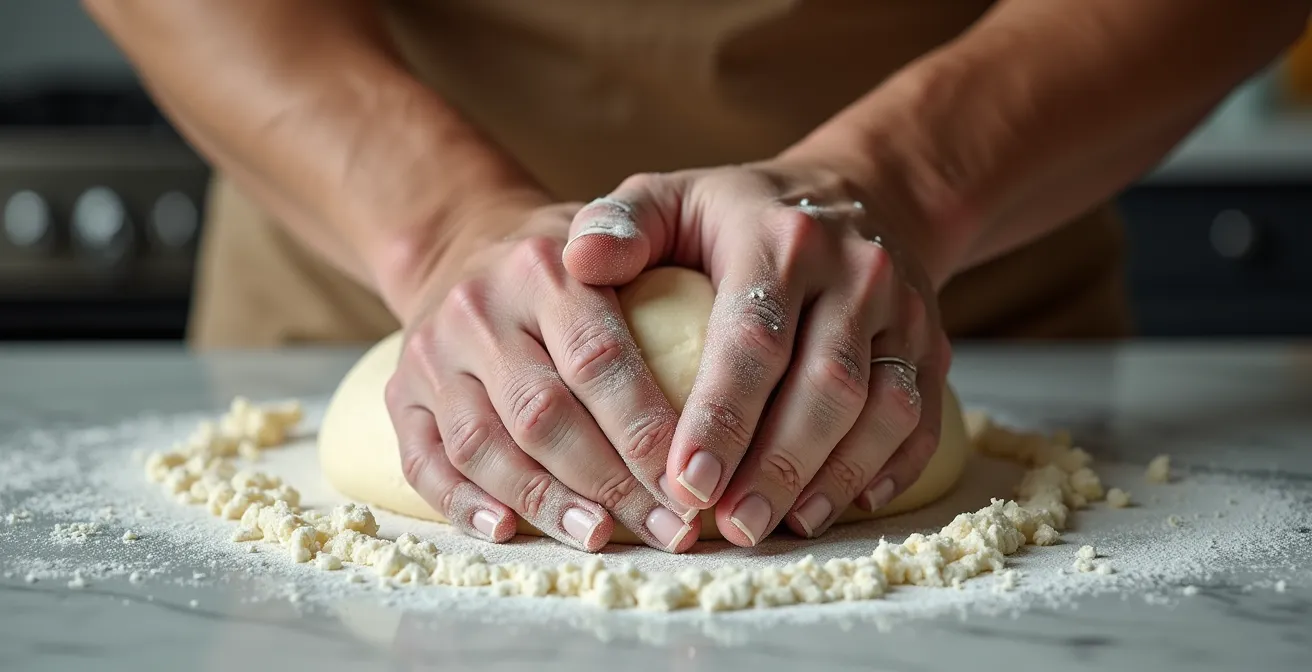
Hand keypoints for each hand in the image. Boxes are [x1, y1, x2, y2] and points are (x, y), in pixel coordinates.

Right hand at [384, 198, 698, 551]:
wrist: (463, 243)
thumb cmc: (570, 262)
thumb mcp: (617, 244)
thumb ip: (665, 284)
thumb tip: (738, 367)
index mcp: (544, 268)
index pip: (600, 360)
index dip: (648, 432)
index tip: (695, 486)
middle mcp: (480, 308)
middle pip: (544, 413)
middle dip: (611, 482)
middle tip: (668, 532)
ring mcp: (432, 354)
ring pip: (484, 444)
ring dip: (544, 502)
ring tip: (600, 538)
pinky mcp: (398, 394)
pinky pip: (423, 461)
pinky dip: (462, 504)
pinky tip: (505, 533)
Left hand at [562, 158, 950, 545]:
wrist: (860, 193)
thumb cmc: (738, 214)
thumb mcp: (672, 196)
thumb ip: (620, 225)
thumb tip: (578, 264)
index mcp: (780, 239)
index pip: (753, 338)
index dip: (722, 416)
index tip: (684, 482)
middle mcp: (856, 271)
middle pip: (825, 385)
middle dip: (776, 467)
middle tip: (730, 528)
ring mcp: (906, 310)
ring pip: (883, 409)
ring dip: (832, 478)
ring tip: (777, 527)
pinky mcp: (935, 345)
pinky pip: (923, 417)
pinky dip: (890, 469)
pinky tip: (842, 505)